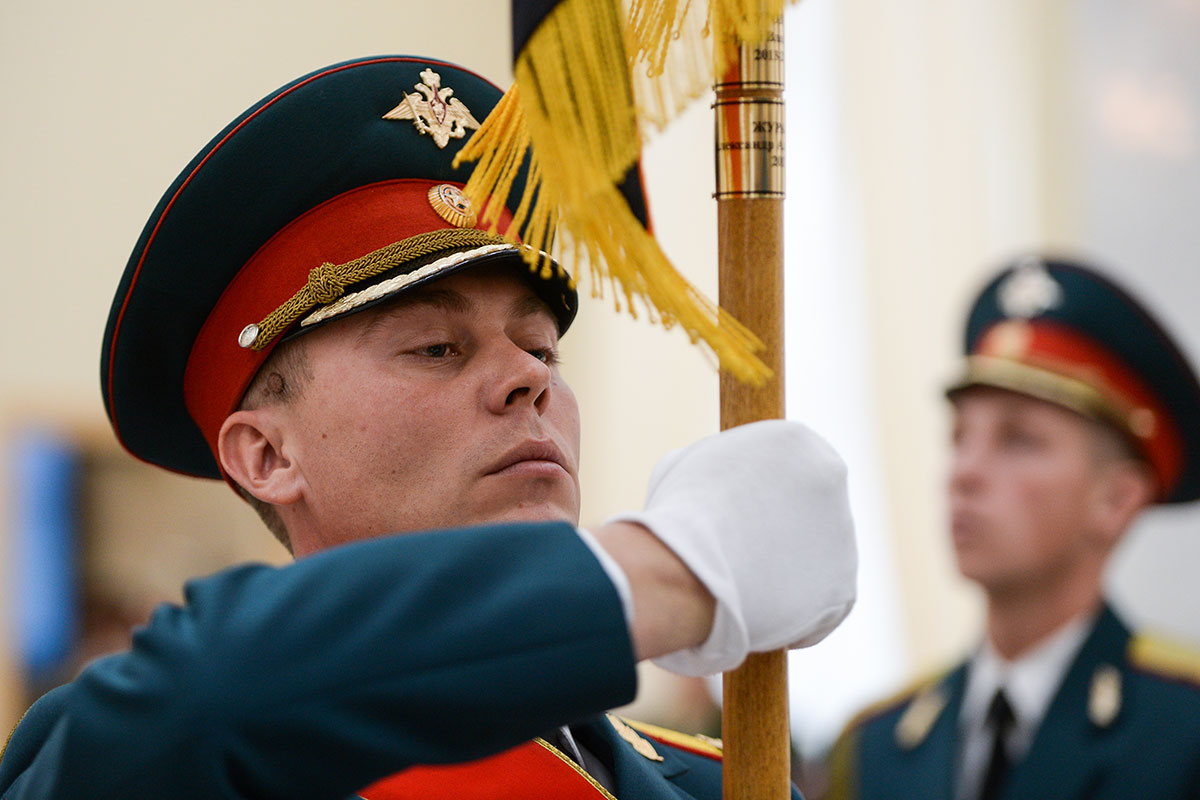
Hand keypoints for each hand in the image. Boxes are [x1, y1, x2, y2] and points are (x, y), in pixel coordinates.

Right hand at [608, 420, 857, 675]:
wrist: (689, 567)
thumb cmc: (680, 513)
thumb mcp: (691, 466)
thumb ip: (723, 466)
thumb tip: (724, 478)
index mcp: (797, 441)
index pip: (790, 466)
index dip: (764, 493)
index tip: (742, 512)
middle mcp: (832, 477)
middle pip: (809, 509)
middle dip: (782, 530)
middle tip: (741, 549)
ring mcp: (843, 533)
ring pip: (814, 558)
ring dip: (784, 571)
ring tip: (741, 580)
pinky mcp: (844, 586)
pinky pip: (819, 604)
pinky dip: (791, 613)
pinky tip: (756, 607)